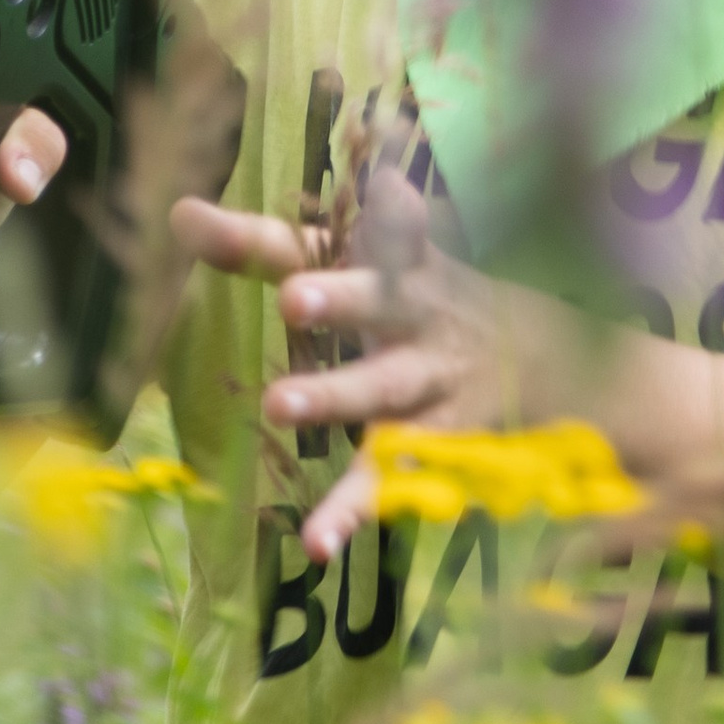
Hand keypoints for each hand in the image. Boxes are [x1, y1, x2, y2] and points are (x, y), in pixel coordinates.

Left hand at [170, 170, 506, 563]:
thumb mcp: (364, 263)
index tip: (374, 183)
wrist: (545, 364)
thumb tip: (178, 214)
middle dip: (341, 298)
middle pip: (381, 301)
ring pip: (383, 388)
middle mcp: (418, 313)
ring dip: (335, 396)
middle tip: (294, 299)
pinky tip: (317, 540)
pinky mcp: (437, 446)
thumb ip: (268, 246)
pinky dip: (353, 509)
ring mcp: (431, 380)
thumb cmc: (420, 302)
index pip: (373, 226)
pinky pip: (388, 478)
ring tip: (279, 406)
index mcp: (402, 261)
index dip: (367, 207)